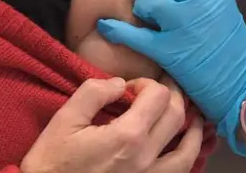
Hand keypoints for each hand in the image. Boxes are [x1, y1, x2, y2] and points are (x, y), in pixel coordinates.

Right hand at [20, 77, 203, 172]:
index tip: (130, 87)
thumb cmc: (52, 162)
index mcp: (128, 137)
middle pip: (177, 117)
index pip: (158, 96)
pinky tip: (186, 147)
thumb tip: (119, 84)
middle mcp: (146, 158)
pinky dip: (188, 156)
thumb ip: (94, 92)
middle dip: (172, 96)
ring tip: (193, 115)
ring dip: (193, 128)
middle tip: (162, 89)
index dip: (147, 83)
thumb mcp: (65, 119)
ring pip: (188, 150)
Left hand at [96, 0, 245, 156]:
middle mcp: (198, 0)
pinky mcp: (172, 52)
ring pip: (148, 0)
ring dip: (140, 7)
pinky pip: (135, 34)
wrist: (245, 84)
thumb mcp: (219, 7)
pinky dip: (116, 29)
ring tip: (148, 19)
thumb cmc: (229, 47)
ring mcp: (185, 26)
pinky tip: (106, 26)